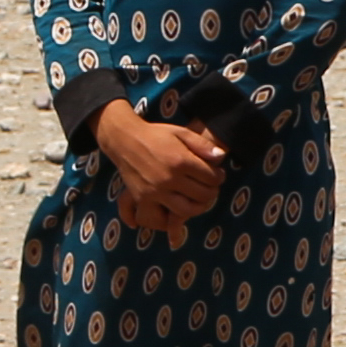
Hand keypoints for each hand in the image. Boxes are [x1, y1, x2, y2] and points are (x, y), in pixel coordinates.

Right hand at [96, 105, 225, 239]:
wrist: (124, 140)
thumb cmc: (155, 135)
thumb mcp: (181, 132)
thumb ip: (202, 145)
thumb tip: (221, 157)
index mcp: (180, 160)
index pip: (210, 177)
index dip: (219, 177)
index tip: (218, 175)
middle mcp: (169, 178)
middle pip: (202, 194)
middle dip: (212, 191)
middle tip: (212, 187)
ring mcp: (156, 191)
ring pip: (187, 209)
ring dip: (199, 206)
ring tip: (200, 199)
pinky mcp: (144, 199)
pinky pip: (166, 214)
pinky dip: (178, 213)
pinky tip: (183, 204)